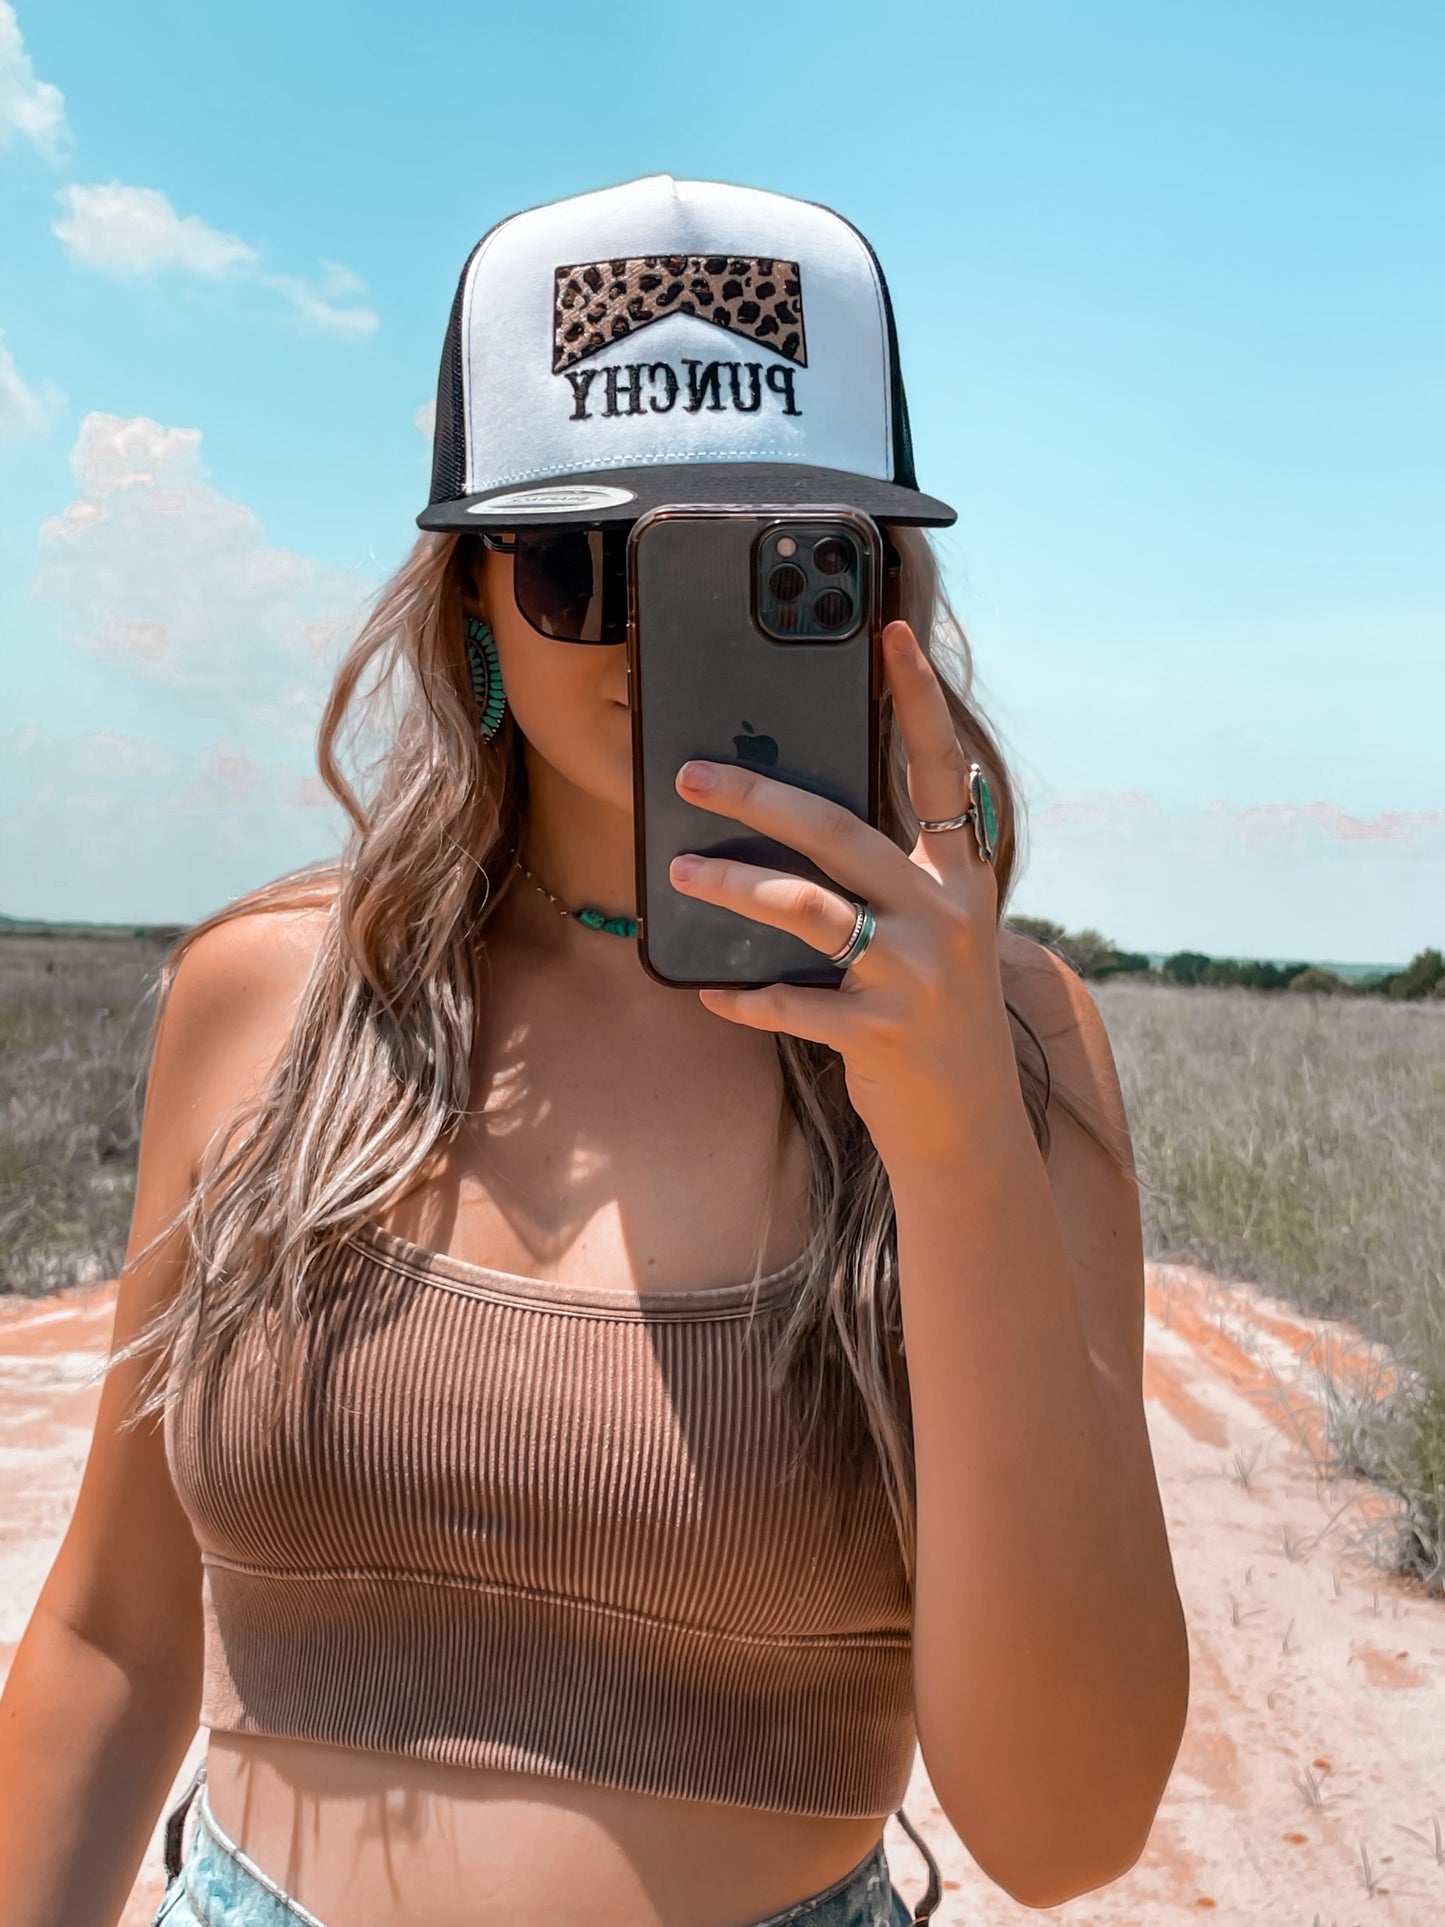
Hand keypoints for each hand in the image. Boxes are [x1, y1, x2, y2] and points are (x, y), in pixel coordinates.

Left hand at [668, 618, 1019, 1171]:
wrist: (971, 1127)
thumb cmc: (933, 1013)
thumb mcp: (932, 934)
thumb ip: (886, 879)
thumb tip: (791, 822)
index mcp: (960, 877)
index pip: (939, 769)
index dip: (917, 699)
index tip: (889, 634)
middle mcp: (946, 916)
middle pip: (841, 833)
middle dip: (757, 798)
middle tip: (691, 773)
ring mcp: (915, 977)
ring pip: (806, 910)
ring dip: (731, 888)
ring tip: (676, 870)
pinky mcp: (880, 1036)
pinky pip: (790, 1004)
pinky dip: (741, 996)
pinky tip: (706, 989)